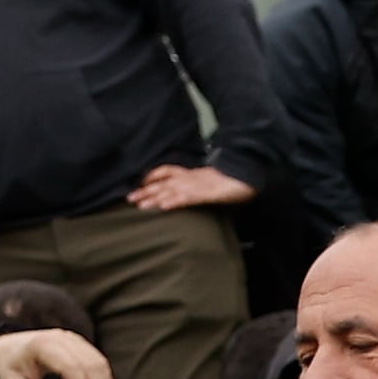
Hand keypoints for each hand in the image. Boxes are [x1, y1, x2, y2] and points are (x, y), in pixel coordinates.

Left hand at [0, 325, 115, 378]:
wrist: (6, 347)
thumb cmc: (10, 366)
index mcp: (42, 346)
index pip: (69, 365)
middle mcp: (58, 338)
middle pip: (87, 362)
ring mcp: (69, 338)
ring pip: (96, 359)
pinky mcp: (76, 341)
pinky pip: (96, 357)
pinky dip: (103, 374)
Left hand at [131, 162, 253, 210]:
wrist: (248, 173)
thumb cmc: (233, 178)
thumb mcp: (211, 180)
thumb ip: (198, 184)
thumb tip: (188, 190)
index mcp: (192, 173)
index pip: (167, 171)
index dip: (152, 176)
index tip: (139, 183)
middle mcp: (191, 177)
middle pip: (164, 182)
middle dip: (146, 190)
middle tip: (129, 198)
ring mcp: (197, 185)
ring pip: (171, 190)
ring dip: (154, 197)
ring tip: (139, 205)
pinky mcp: (206, 193)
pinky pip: (187, 198)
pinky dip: (174, 202)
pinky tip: (164, 207)